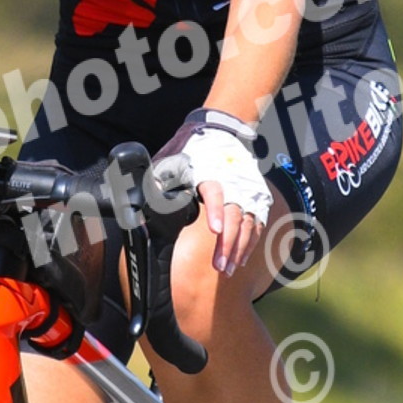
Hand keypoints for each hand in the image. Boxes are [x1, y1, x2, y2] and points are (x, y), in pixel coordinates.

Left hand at [156, 109, 270, 278]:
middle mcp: (236, 182)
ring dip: (239, 249)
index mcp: (212, 171)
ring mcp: (250, 191)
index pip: (216, 192)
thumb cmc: (193, 151)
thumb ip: (160, 181)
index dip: (216, 211)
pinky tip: (240, 259)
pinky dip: (250, 243)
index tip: (214, 230)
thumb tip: (144, 199)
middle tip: (218, 266)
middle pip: (235, 215)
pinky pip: (256, 225)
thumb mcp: (171, 161)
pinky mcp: (258, 198)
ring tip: (227, 270)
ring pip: (248, 224)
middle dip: (227, 243)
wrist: (222, 133)